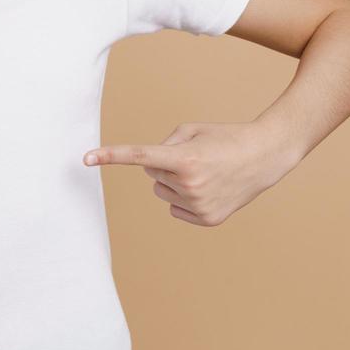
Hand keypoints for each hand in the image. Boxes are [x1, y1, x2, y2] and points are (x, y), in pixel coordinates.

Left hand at [83, 122, 297, 226]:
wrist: (265, 157)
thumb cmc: (224, 137)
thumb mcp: (192, 129)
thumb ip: (163, 143)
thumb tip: (148, 166)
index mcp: (184, 159)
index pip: (138, 157)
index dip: (110, 156)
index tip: (84, 158)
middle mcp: (189, 185)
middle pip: (151, 173)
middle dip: (165, 164)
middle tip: (196, 159)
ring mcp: (198, 206)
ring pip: (161, 192)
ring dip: (174, 182)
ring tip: (204, 174)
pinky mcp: (207, 220)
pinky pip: (175, 209)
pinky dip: (185, 200)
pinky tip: (208, 190)